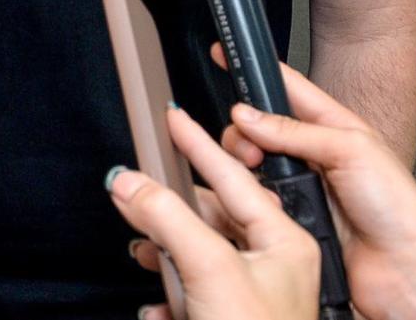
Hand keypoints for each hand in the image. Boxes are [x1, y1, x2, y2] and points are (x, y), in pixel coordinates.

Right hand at [107, 105, 320, 319]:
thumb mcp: (209, 269)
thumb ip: (166, 217)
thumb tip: (130, 182)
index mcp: (285, 243)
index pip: (232, 177)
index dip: (197, 144)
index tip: (172, 116)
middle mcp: (272, 265)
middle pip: (209, 213)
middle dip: (168, 205)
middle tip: (136, 184)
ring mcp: (250, 295)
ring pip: (195, 250)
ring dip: (162, 249)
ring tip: (140, 246)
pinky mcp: (227, 317)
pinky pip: (189, 288)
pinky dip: (167, 290)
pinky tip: (157, 303)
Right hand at [218, 58, 415, 319]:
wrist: (405, 272)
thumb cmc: (400, 212)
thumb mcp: (352, 151)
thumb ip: (296, 130)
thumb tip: (249, 115)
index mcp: (335, 129)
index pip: (289, 88)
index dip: (257, 70)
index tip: (224, 56)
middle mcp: (315, 156)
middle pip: (258, 128)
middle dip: (243, 131)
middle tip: (249, 146)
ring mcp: (301, 187)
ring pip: (251, 163)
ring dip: (246, 165)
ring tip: (257, 173)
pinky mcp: (290, 217)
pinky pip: (254, 198)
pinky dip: (251, 197)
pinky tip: (264, 201)